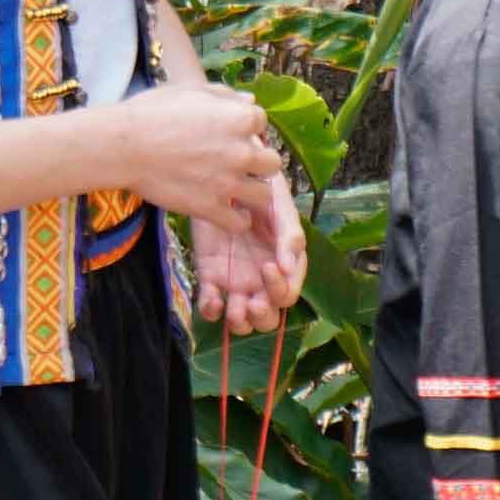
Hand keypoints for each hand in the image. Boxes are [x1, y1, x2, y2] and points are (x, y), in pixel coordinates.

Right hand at [116, 81, 292, 236]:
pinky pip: (241, 223)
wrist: (125, 146)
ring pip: (264, 195)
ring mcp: (229, 182)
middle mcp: (242, 151)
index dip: (248, 129)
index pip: (262, 123)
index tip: (232, 135)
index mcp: (240, 118)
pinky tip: (225, 212)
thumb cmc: (152, 113)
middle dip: (259, 163)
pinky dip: (236, 220)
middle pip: (273, 163)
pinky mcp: (213, 208)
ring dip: (251, 192)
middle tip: (239, 165)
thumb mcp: (190, 91)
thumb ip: (225, 95)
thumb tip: (249, 100)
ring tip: (234, 190)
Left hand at [196, 167, 305, 335]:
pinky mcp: (211, 278)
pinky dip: (211, 310)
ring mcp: (236, 282)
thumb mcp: (279, 206)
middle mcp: (262, 280)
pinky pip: (211, 306)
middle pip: (268, 317)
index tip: (268, 267)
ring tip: (234, 309)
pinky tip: (212, 301)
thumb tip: (287, 266)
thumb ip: (289, 235)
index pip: (288, 293)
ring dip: (239, 322)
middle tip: (253, 304)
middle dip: (262, 317)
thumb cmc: (259, 190)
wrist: (223, 177)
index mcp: (283, 265)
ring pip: (241, 320)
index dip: (280, 289)